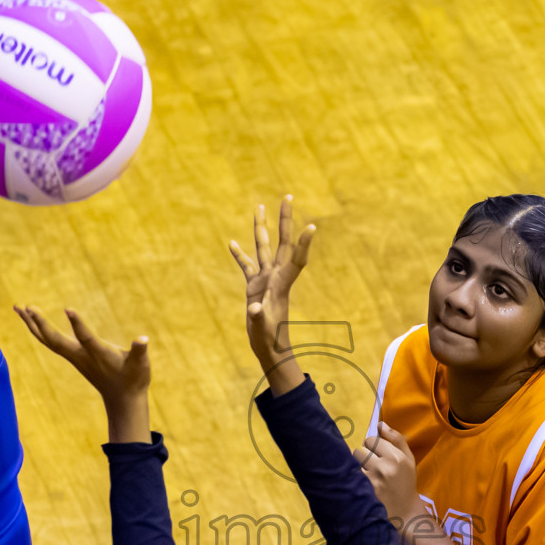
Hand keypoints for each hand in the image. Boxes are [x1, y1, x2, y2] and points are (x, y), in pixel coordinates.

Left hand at [15, 305, 149, 441]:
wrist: (122, 400)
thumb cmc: (134, 380)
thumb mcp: (141, 365)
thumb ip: (140, 351)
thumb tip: (143, 340)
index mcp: (99, 355)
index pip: (86, 338)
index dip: (78, 324)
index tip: (68, 309)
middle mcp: (81, 357)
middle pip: (55, 341)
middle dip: (41, 324)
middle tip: (27, 306)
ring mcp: (75, 357)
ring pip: (48, 340)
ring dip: (32, 325)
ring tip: (19, 307)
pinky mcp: (73, 357)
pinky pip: (51, 342)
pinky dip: (39, 330)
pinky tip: (33, 320)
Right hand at [229, 196, 314, 369]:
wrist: (270, 348)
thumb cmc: (269, 339)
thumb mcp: (262, 328)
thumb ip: (257, 316)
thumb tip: (253, 307)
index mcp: (281, 284)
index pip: (295, 260)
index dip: (303, 245)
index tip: (312, 227)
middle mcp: (275, 277)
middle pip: (281, 242)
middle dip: (284, 220)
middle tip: (288, 196)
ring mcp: (264, 280)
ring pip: (263, 248)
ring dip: (261, 228)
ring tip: (258, 207)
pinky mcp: (254, 287)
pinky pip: (246, 266)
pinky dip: (240, 254)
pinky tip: (232, 242)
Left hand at [354, 422, 421, 525]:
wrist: (405, 511)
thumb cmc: (406, 482)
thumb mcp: (408, 459)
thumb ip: (396, 439)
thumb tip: (380, 424)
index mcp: (397, 457)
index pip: (371, 439)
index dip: (372, 446)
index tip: (377, 454)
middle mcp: (385, 466)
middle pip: (360, 449)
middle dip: (364, 456)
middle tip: (373, 467)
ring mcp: (374, 479)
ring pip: (354, 462)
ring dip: (358, 467)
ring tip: (369, 475)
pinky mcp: (365, 491)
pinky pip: (352, 475)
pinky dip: (355, 478)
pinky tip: (363, 484)